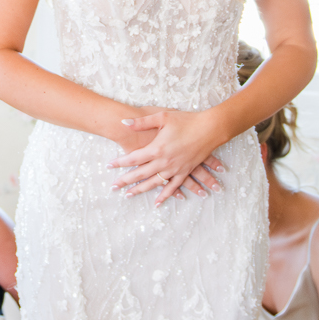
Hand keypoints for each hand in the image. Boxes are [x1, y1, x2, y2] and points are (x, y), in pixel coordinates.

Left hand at [111, 108, 226, 204]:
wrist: (210, 129)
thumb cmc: (186, 120)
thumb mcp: (162, 117)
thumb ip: (142, 122)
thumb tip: (123, 122)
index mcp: (157, 148)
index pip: (133, 158)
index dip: (120, 162)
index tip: (109, 166)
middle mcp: (164, 161)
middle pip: (140, 174)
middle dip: (125, 181)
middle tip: (113, 187)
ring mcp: (175, 169)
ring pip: (154, 183)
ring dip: (141, 190)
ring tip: (128, 195)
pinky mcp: (185, 171)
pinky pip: (173, 187)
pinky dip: (164, 196)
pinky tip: (157, 203)